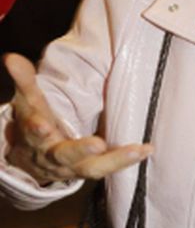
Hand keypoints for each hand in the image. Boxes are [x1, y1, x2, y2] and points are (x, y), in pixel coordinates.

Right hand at [3, 53, 150, 183]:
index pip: (34, 132)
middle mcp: (53, 155)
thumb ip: (24, 80)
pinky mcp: (91, 169)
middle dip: (80, 150)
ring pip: (93, 168)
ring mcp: (73, 166)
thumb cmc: (36, 121)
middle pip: (65, 155)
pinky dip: (128, 161)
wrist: (34, 159)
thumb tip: (11, 58)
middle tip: (97, 144)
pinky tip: (147, 149)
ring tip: (139, 150)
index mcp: (36, 136)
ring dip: (116, 160)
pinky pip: (110, 168)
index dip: (36, 128)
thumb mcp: (28, 100)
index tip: (42, 126)